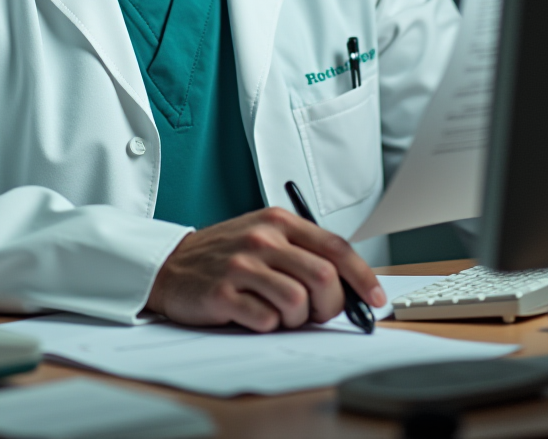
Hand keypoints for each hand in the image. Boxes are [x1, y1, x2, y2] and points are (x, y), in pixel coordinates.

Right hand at [145, 206, 385, 331]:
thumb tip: (351, 288)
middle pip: (324, 278)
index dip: (363, 277)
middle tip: (316, 313)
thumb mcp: (265, 238)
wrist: (171, 265)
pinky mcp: (224, 293)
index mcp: (278, 221)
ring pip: (298, 302)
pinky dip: (267, 325)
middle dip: (330, 306)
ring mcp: (242, 265)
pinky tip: (252, 314)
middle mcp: (263, 238)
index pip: (335, 247)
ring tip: (278, 312)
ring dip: (296, 318)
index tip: (376, 299)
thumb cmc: (226, 255)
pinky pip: (267, 321)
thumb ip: (303, 253)